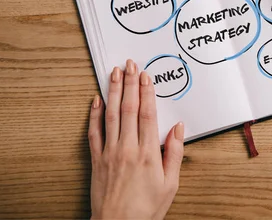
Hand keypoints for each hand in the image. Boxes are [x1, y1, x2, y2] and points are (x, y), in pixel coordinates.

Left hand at [88, 59, 183, 219]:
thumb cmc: (146, 209)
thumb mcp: (170, 184)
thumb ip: (174, 154)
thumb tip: (177, 128)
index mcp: (148, 153)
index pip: (147, 114)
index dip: (146, 92)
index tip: (146, 76)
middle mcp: (127, 148)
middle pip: (128, 109)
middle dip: (130, 84)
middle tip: (130, 65)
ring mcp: (109, 153)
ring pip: (111, 115)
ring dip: (113, 91)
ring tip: (114, 73)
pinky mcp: (96, 160)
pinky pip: (93, 133)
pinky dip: (94, 114)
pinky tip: (96, 100)